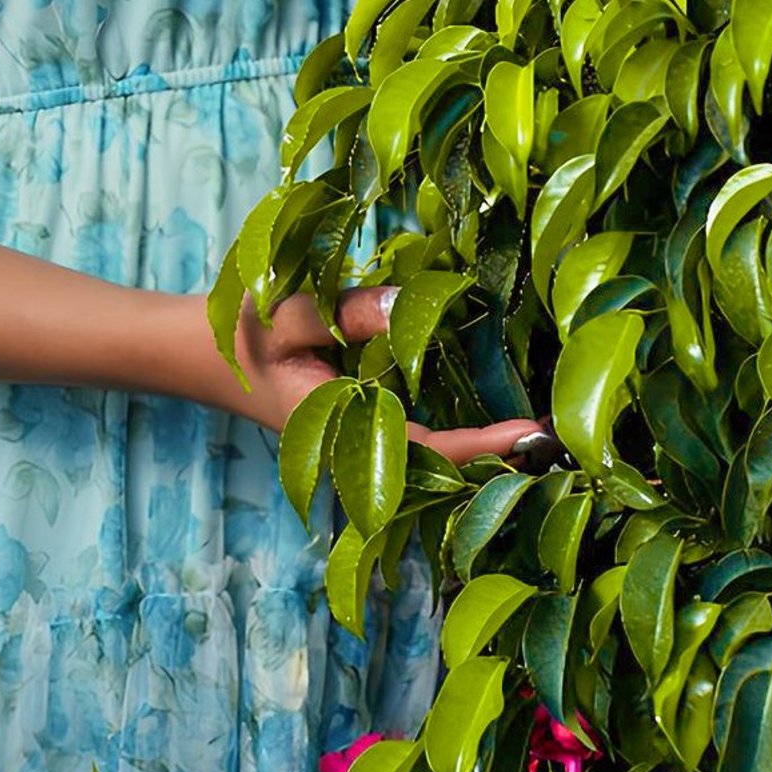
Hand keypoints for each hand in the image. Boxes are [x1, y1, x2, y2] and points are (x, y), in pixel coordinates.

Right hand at [217, 284, 560, 469]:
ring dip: (487, 449)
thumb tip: (406, 303)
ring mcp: (362, 441)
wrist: (201, 355)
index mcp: (343, 428)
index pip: (429, 450)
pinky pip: (420, 441)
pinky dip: (462, 436)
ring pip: (435, 460)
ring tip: (549, 428)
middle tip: (569, 432)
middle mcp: (359, 447)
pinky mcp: (363, 426)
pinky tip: (498, 419)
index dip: (485, 447)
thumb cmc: (241, 335)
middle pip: (442, 467)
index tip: (537, 433)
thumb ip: (343, 312)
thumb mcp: (284, 313)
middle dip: (502, 457)